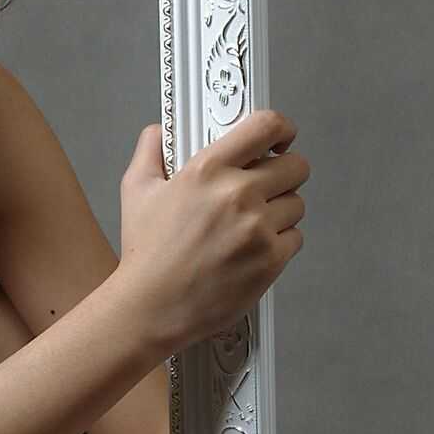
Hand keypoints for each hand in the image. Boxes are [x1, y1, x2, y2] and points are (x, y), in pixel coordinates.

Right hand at [116, 112, 307, 353]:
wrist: (153, 307)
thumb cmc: (146, 253)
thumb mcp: (136, 190)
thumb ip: (150, 151)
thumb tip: (158, 133)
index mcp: (208, 170)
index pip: (266, 127)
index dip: (282, 128)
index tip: (282, 137)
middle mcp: (238, 195)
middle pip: (296, 166)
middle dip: (285, 173)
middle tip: (268, 186)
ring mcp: (258, 229)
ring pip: (297, 204)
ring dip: (281, 210)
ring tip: (252, 224)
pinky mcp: (270, 260)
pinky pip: (296, 237)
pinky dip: (280, 242)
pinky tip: (253, 249)